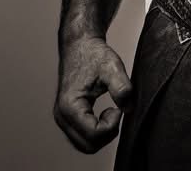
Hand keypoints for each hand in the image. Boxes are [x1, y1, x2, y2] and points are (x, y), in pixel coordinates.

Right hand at [53, 36, 132, 153]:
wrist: (80, 45)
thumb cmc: (93, 54)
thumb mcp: (112, 66)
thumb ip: (122, 87)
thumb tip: (128, 108)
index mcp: (70, 106)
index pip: (94, 135)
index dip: (112, 124)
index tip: (118, 106)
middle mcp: (62, 116)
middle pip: (88, 145)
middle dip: (107, 132)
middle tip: (116, 110)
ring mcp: (62, 119)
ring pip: (85, 144)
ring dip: (102, 134)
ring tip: (110, 110)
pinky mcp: (67, 118)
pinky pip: (82, 137)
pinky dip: (96, 132)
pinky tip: (103, 113)